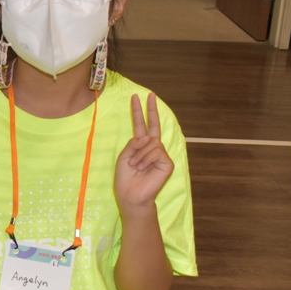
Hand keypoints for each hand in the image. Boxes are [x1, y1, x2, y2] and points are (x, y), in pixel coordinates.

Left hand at [115, 93, 172, 211]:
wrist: (131, 195)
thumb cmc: (125, 178)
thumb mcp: (123, 157)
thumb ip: (133, 144)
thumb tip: (147, 137)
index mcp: (140, 146)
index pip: (141, 126)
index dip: (139, 112)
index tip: (136, 98)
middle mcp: (152, 148)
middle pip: (153, 125)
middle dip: (151, 110)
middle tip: (151, 94)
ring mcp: (161, 155)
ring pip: (151, 143)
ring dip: (139, 154)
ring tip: (135, 166)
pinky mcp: (167, 162)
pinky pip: (156, 152)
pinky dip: (146, 159)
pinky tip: (142, 168)